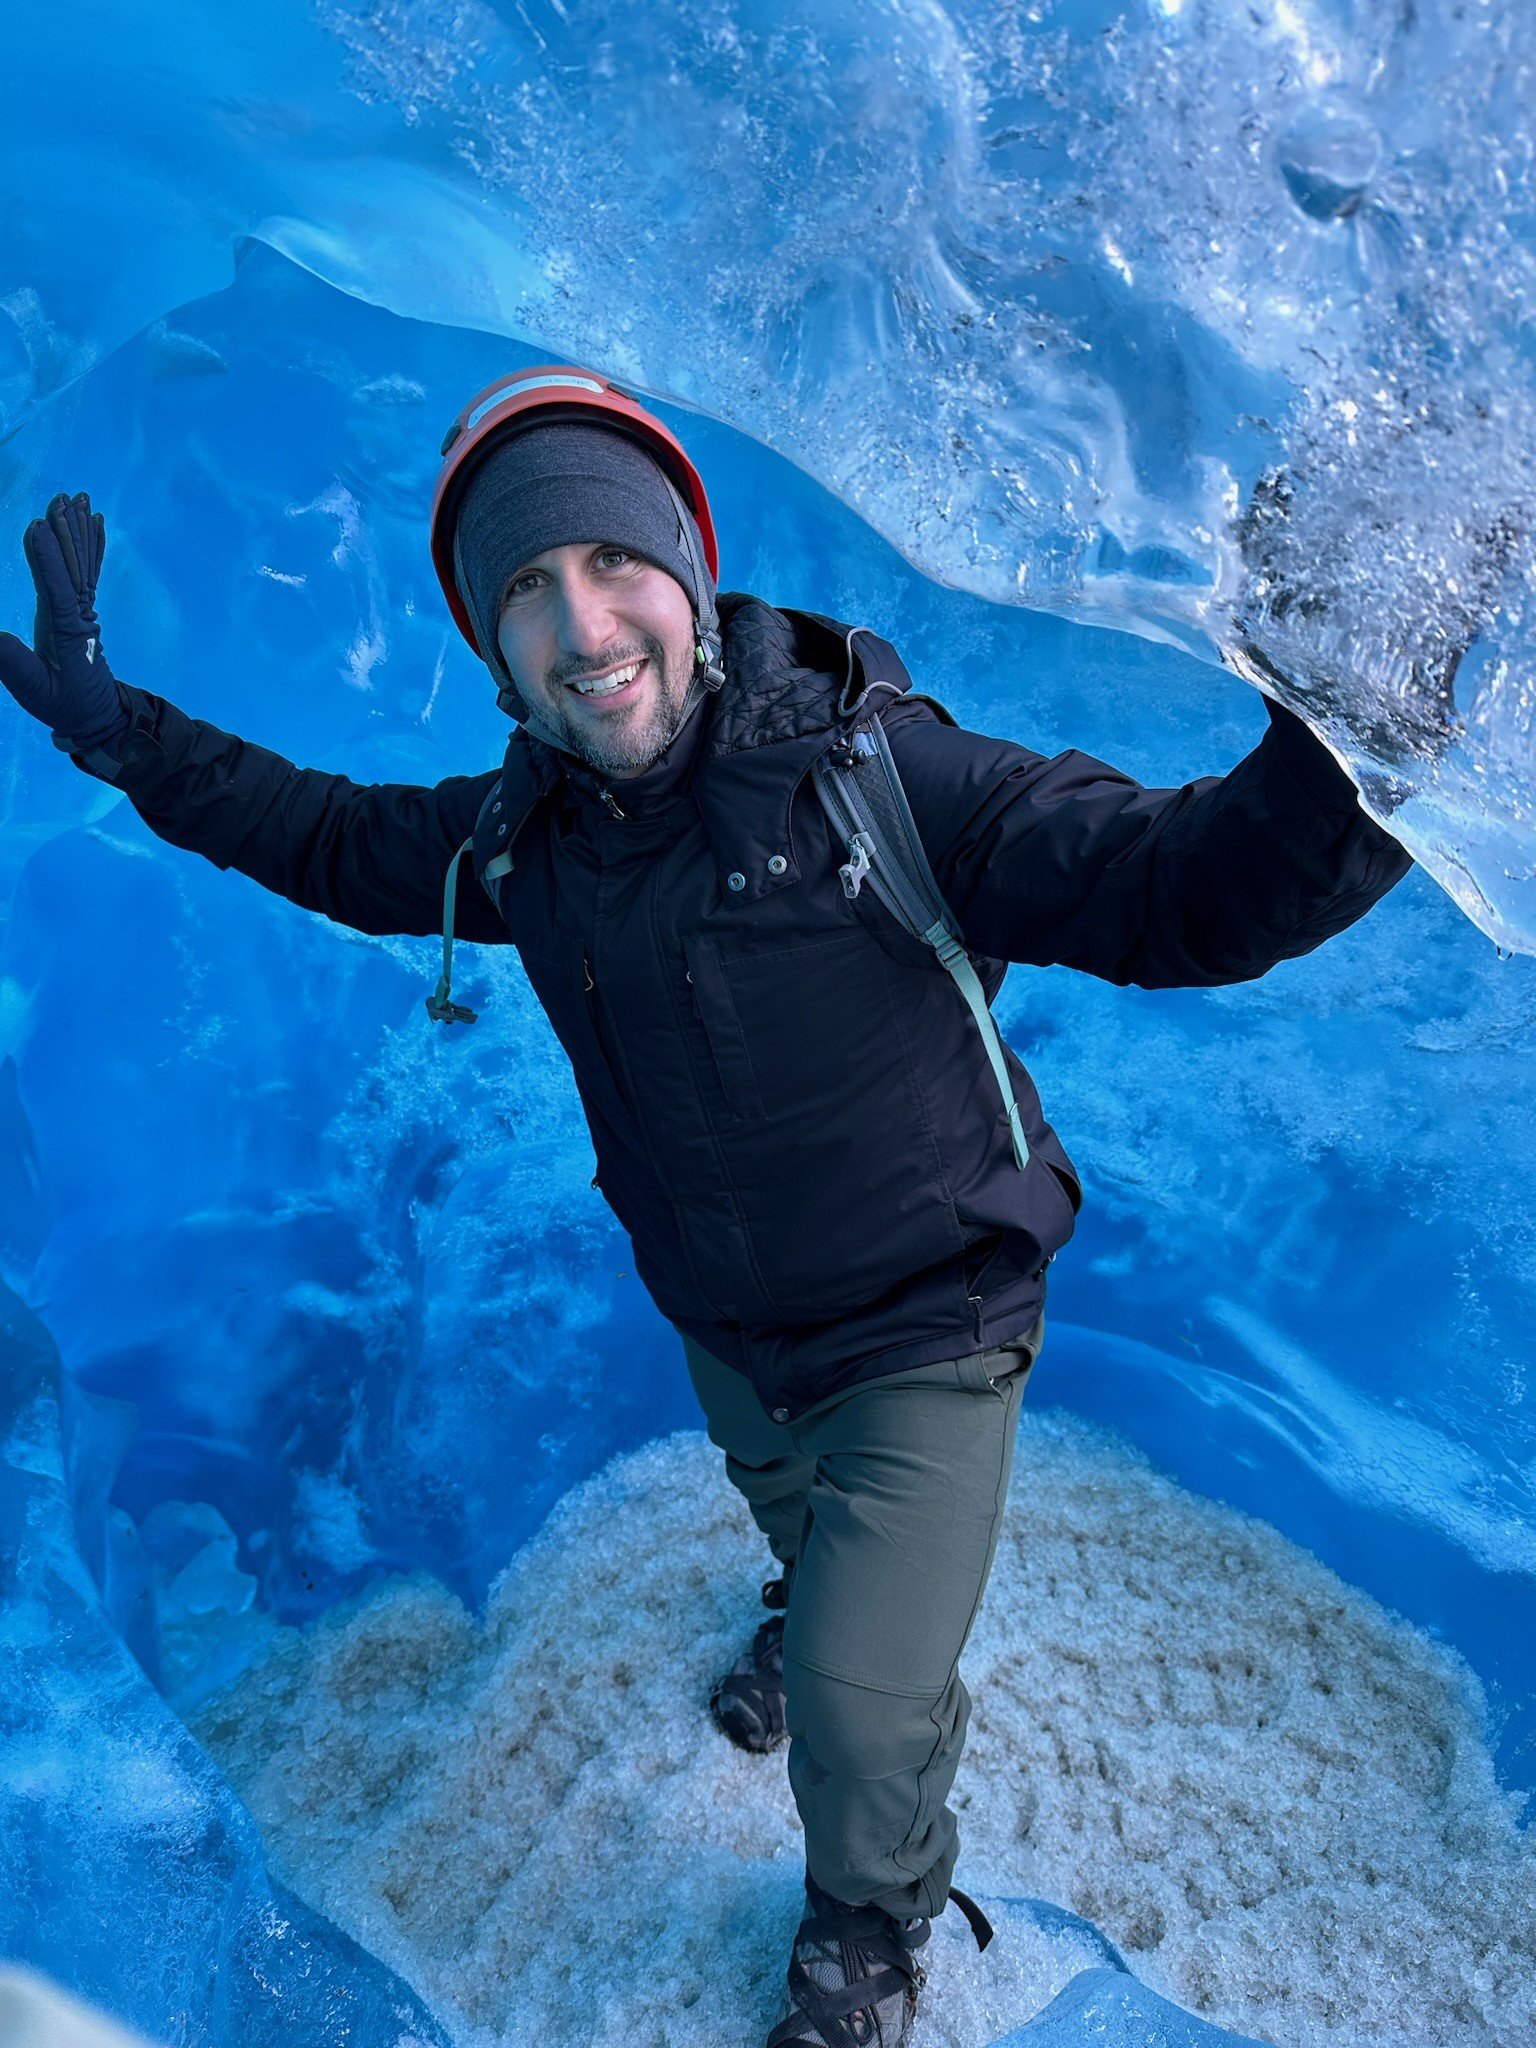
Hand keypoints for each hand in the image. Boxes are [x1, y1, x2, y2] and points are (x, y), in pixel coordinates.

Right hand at [0, 491, 129, 756]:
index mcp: (68, 634)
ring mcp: (83, 611)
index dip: (49, 560)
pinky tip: (95, 522)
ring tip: (79, 498)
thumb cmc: (63, 705)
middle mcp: (79, 616)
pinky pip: (88, 572)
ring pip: (83, 565)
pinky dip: (91, 546)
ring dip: (78, 531)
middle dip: (66, 532)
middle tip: (63, 498)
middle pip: (74, 568)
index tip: (39, 527)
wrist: (96, 717)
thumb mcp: (33, 690)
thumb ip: (10, 662)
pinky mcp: (82, 611)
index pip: (58, 590)